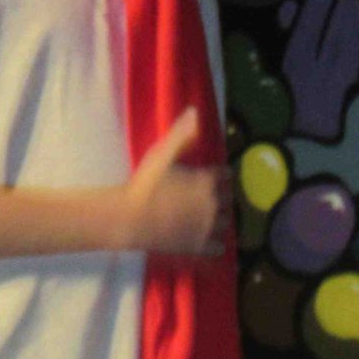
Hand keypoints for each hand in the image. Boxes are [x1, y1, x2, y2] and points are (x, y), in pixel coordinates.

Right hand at [120, 107, 231, 256]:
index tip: (209, 177)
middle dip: (220, 196)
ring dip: (220, 218)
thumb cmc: (145, 184)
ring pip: (226, 222)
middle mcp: (213, 203)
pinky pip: (219, 247)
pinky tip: (204, 238)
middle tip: (204, 197)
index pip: (227, 176)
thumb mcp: (162, 153)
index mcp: (207, 180)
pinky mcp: (199, 246)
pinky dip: (215, 243)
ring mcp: (207, 227)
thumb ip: (181, 133)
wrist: (129, 219)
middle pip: (229, 199)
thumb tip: (194, 111)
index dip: (218, 176)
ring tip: (205, 217)